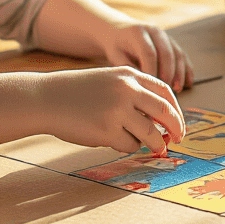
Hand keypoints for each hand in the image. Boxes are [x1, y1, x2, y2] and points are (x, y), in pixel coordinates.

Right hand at [39, 67, 185, 154]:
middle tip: (178, 139)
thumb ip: (135, 94)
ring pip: (151, 133)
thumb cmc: (79, 93)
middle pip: (165, 112)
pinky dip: (128, 146)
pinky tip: (116, 141)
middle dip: (176, 128)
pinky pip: (130, 144)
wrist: (46, 98)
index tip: (178, 123)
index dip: (176, 110)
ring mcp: (118, 110)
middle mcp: (127, 90)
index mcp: (129, 75)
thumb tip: (163, 122)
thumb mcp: (110, 81)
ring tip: (156, 148)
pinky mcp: (107, 130)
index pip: (165, 92)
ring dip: (156, 144)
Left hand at [97, 20, 192, 92]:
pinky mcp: (171, 41)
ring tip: (178, 89)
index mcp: (138, 33)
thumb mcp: (115, 56)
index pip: (149, 53)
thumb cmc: (116, 47)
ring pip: (177, 54)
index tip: (152, 88)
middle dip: (169, 73)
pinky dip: (187, 69)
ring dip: (180, 72)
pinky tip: (188, 83)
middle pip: (166, 53)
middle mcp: (154, 31)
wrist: (118, 30)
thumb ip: (128, 67)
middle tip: (167, 90)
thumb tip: (144, 83)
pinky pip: (182, 55)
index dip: (152, 71)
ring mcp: (165, 35)